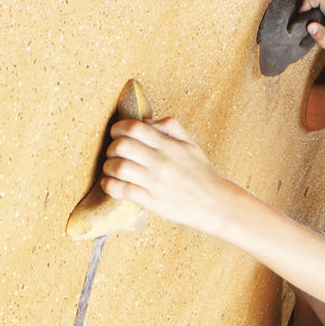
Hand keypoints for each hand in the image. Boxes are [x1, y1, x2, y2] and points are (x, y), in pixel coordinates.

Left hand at [101, 117, 233, 235]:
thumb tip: (147, 121)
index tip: (117, 134)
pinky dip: (110, 185)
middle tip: (114, 153)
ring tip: (112, 169)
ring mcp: (154, 183)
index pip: (134, 128)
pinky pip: (121, 190)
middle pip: (121, 146)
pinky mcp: (151, 201)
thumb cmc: (202, 175)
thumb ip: (170, 127)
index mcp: (168, 146)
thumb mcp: (191, 145)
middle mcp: (160, 162)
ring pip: (118, 167)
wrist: (215, 204)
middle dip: (112, 147)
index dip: (119, 128)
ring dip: (109, 167)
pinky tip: (111, 184)